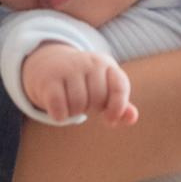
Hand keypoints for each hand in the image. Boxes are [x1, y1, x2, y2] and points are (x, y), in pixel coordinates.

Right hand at [22, 43, 137, 124]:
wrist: (48, 65)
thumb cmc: (83, 83)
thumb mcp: (103, 90)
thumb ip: (119, 106)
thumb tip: (132, 117)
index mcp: (106, 64)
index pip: (119, 86)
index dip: (118, 106)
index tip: (109, 119)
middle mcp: (88, 62)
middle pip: (98, 99)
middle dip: (91, 108)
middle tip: (84, 103)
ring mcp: (68, 68)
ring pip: (79, 104)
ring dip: (74, 112)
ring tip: (71, 104)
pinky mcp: (49, 78)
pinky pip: (59, 107)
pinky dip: (60, 115)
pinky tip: (59, 111)